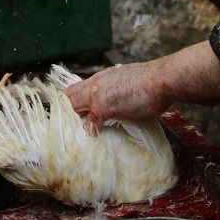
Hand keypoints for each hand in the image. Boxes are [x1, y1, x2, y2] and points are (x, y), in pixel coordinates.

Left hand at [64, 42, 219, 129]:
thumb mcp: (127, 84)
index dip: (67, 102)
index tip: (63, 116)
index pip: (74, 89)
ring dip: (69, 121)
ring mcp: (97, 94)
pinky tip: (91, 139)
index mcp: (100, 79)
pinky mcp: (104, 105)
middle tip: (57, 129)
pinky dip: (88, 131)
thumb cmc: (151, 83)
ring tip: (65, 137)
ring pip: (72, 106)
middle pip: (68, 97)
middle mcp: (95, 84)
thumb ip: (117, 93)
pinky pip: (89, 121)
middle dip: (61, 112)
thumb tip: (116, 104)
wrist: (162, 79)